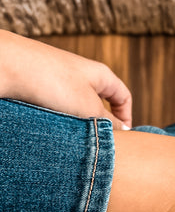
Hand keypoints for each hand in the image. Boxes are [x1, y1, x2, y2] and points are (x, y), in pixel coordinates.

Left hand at [0, 30, 131, 128]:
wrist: (8, 67)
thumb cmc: (52, 81)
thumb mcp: (88, 107)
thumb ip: (108, 122)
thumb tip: (122, 133)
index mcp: (100, 74)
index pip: (123, 96)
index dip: (127, 117)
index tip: (123, 138)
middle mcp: (82, 76)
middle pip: (101, 105)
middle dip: (100, 126)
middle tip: (98, 145)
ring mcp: (61, 82)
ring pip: (77, 110)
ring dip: (78, 127)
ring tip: (74, 140)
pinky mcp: (41, 89)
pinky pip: (58, 110)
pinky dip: (60, 123)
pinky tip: (55, 132)